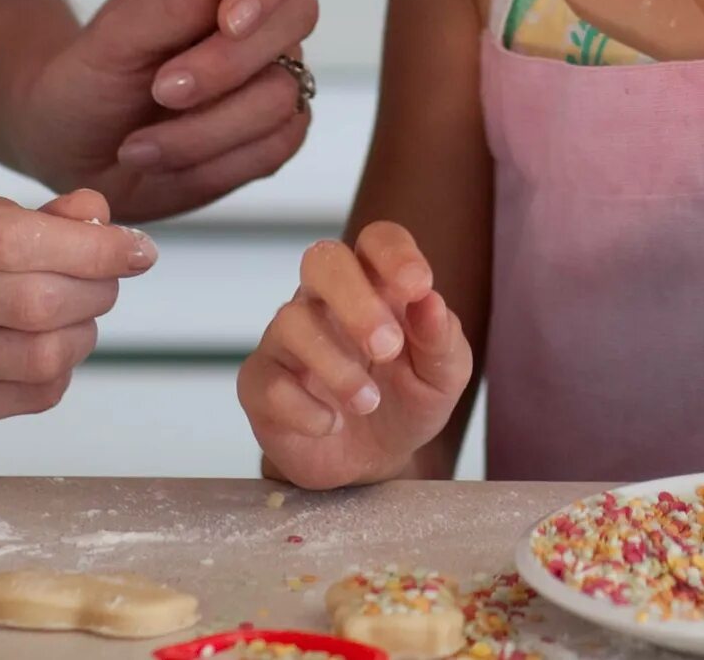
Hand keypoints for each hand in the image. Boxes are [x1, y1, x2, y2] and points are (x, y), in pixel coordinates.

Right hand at [0, 178, 149, 438]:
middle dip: (97, 289)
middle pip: (34, 301)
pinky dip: (58, 371)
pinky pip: (25, 395)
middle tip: (113, 279)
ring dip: (84, 332)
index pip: (15, 238)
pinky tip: (48, 348)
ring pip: (37, 355)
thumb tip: (100, 217)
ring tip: (81, 313)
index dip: (93, 248)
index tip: (137, 249)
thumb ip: (34, 214)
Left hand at [15, 0, 319, 223]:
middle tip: (163, 90)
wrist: (74, 150)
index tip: (229, 24)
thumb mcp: (113, 40)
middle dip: (228, 65)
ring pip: (284, 94)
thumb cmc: (88, 78)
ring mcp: (272, 71)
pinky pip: (278, 145)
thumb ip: (171, 5)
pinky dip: (216, 162)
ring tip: (138, 145)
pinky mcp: (275, 129)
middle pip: (298, 14)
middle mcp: (257, 13)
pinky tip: (166, 159)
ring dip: (206, 130)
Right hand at [238, 222, 472, 488]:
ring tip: (368, 402)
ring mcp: (287, 339)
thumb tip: (430, 301)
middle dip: (355, 299)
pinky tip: (331, 424)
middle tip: (387, 346)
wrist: (370, 464)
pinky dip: (305, 408)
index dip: (394, 253)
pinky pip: (268, 381)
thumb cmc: (406, 403)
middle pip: (322, 260)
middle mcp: (325, 301)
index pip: (377, 240)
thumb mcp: (442, 378)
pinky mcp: (261, 383)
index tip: (418, 286)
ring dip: (335, 365)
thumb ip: (442, 339)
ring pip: (292, 321)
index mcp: (375, 285)